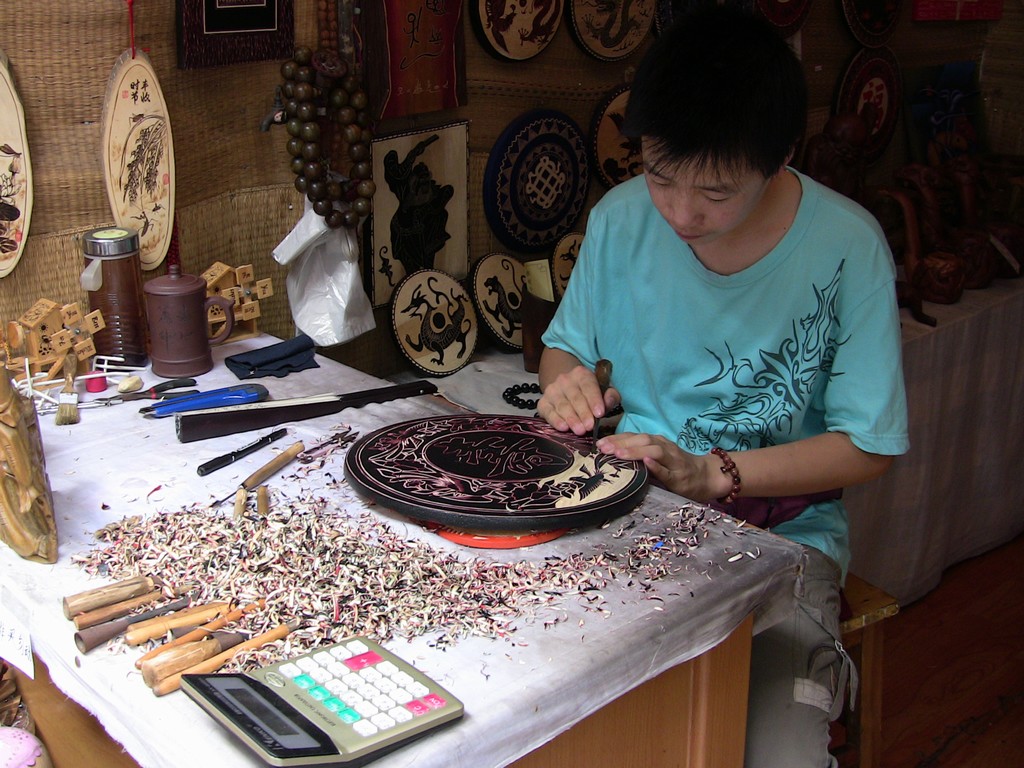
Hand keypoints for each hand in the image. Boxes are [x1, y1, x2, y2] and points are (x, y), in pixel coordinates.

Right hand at [537, 364, 618, 435]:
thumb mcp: (604, 390)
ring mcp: (552, 391)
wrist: (567, 389)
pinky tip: (563, 427)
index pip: (588, 385)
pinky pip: (548, 412)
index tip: (599, 413)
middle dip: (583, 413)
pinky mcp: (543, 403)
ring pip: (562, 405)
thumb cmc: (589, 393)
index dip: (594, 400)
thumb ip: (610, 396)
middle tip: (589, 426)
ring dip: (571, 419)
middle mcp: (564, 380)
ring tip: (579, 430)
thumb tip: (608, 402)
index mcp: (581, 374)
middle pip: (575, 397)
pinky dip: (555, 420)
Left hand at [596, 432, 724, 501]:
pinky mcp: (680, 477)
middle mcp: (665, 447)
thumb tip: (611, 454)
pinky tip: (646, 463)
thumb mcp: (658, 456)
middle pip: (642, 440)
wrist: (706, 476)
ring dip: (635, 452)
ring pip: (654, 452)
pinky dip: (657, 466)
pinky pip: (668, 470)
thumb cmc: (677, 467)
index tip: (599, 443)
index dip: (617, 438)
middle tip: (604, 449)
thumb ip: (640, 453)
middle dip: (622, 444)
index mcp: (657, 442)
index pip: (635, 437)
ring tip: (619, 454)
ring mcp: (674, 461)